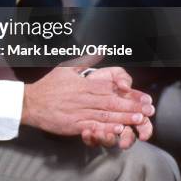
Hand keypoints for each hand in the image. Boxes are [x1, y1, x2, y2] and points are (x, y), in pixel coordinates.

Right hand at [21, 66, 153, 138]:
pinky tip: (118, 130)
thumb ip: (85, 60)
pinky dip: (107, 129)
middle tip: (149, 110)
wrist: (31, 103)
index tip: (144, 97)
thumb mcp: (66, 68)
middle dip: (132, 107)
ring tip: (140, 119)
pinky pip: (94, 127)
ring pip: (106, 116)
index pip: (111, 89)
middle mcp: (84, 98)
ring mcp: (80, 112)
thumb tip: (100, 49)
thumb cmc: (49, 85)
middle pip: (112, 103)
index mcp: (85, 84)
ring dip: (124, 118)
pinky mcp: (75, 125)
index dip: (129, 94)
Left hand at [81, 67, 153, 148]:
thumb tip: (125, 86)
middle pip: (128, 137)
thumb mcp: (114, 75)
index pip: (143, 123)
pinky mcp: (92, 132)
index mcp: (130, 111)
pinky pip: (92, 140)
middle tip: (124, 141)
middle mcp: (120, 123)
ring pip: (110, 141)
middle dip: (127, 140)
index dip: (145, 128)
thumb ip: (122, 78)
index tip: (142, 130)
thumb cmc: (102, 81)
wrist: (83, 83)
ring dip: (108, 139)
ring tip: (103, 135)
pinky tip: (87, 132)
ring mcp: (106, 129)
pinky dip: (91, 138)